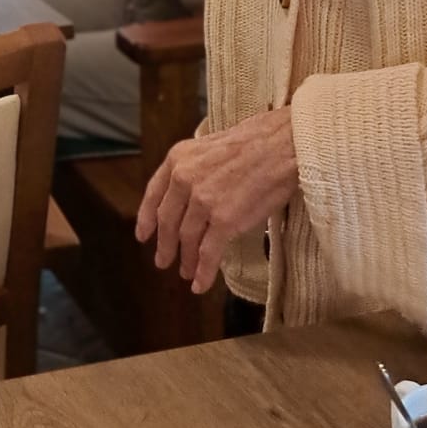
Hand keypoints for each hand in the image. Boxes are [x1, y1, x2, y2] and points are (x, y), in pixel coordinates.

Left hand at [135, 107, 297, 294]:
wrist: (283, 145)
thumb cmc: (255, 142)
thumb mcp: (209, 147)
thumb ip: (193, 170)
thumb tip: (188, 198)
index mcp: (178, 158)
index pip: (154, 194)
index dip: (146, 219)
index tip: (143, 236)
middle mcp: (184, 179)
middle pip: (168, 221)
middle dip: (165, 245)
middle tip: (163, 261)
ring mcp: (203, 201)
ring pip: (187, 239)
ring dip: (186, 261)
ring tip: (186, 273)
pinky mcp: (225, 220)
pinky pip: (208, 253)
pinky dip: (203, 272)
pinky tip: (200, 284)